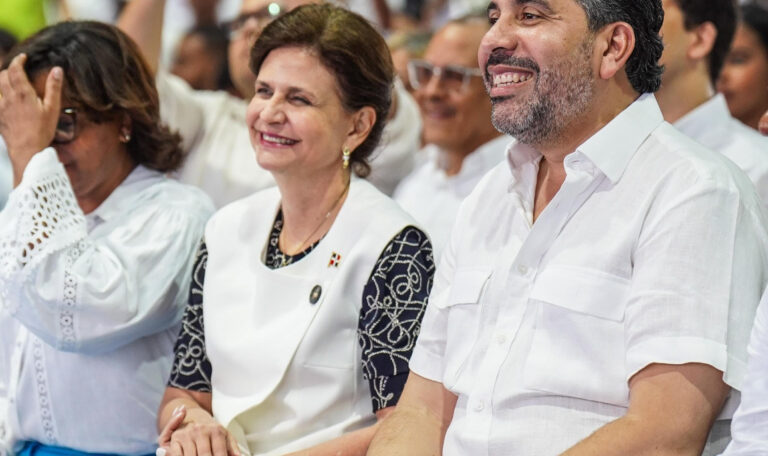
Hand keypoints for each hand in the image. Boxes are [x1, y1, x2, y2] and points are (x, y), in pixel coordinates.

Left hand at [0, 53, 62, 184]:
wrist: (27, 150)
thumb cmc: (42, 131)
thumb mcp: (52, 109)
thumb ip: (54, 88)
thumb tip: (57, 70)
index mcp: (23, 93)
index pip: (15, 70)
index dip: (18, 61)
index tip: (23, 57)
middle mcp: (9, 97)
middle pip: (3, 76)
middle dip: (9, 69)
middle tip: (17, 70)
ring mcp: (2, 107)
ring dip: (2, 81)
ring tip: (10, 81)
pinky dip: (0, 96)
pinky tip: (5, 100)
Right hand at [157, 405, 240, 455]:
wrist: (192, 415)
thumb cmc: (211, 430)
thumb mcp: (224, 435)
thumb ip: (232, 447)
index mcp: (216, 430)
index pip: (220, 453)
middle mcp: (201, 430)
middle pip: (205, 455)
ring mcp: (187, 434)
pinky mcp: (175, 439)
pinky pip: (177, 455)